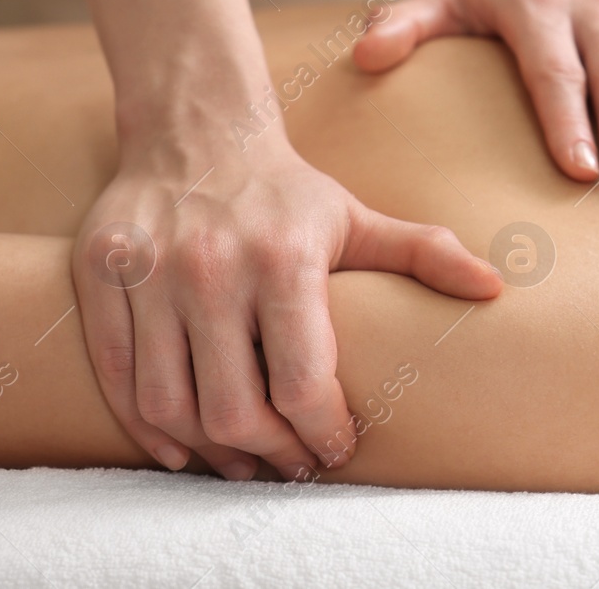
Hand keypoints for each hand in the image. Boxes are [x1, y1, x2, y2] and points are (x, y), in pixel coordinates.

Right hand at [71, 135, 500, 479]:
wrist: (196, 133)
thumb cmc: (286, 192)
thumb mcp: (357, 217)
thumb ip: (425, 253)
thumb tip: (497, 285)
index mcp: (283, 258)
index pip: (301, 381)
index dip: (322, 430)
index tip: (337, 447)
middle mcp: (210, 268)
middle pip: (234, 407)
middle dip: (272, 454)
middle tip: (293, 465)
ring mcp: (148, 277)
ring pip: (171, 405)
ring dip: (211, 452)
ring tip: (246, 462)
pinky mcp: (101, 281)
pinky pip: (117, 379)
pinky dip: (147, 428)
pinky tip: (184, 446)